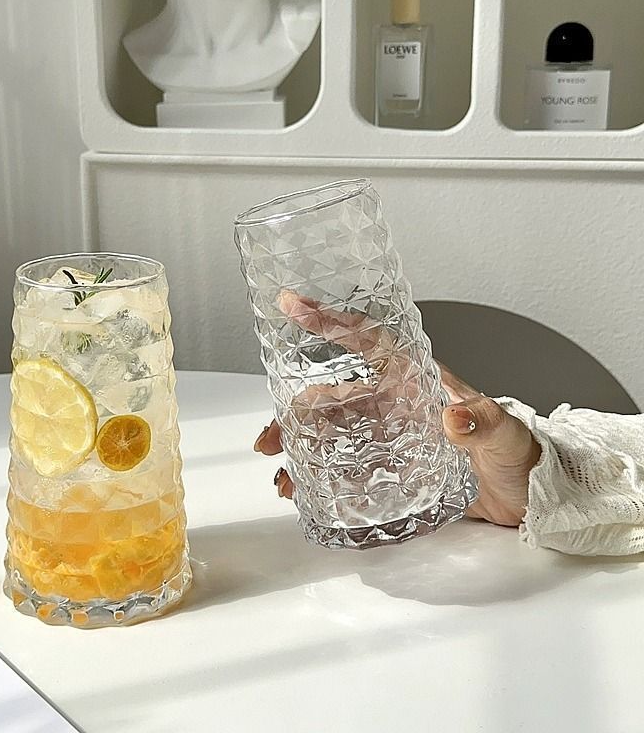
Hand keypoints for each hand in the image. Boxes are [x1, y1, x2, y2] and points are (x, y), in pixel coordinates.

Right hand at [253, 291, 540, 526]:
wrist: (530, 497)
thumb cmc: (519, 454)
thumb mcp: (504, 434)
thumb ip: (481, 421)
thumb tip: (452, 416)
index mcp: (414, 380)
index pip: (366, 340)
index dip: (329, 320)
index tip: (293, 305)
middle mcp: (393, 404)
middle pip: (332, 397)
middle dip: (295, 413)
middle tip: (271, 438)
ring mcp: (388, 438)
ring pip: (330, 435)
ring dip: (301, 450)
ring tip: (282, 476)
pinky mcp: (390, 469)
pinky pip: (346, 469)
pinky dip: (322, 480)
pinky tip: (307, 494)